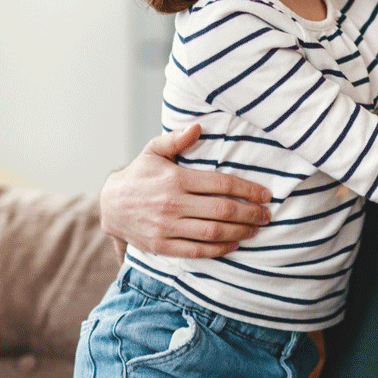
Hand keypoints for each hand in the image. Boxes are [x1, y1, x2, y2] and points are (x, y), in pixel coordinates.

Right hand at [99, 125, 271, 258]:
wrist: (109, 205)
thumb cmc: (139, 175)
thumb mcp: (154, 151)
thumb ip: (176, 139)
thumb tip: (198, 126)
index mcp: (176, 179)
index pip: (222, 184)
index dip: (248, 189)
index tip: (265, 194)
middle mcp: (173, 204)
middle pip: (223, 210)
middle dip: (251, 213)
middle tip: (267, 214)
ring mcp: (167, 227)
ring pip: (213, 232)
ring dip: (240, 232)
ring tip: (256, 229)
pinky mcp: (162, 246)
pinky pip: (197, 251)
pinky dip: (220, 249)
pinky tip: (234, 244)